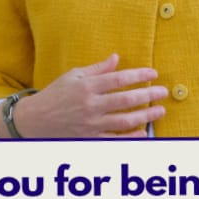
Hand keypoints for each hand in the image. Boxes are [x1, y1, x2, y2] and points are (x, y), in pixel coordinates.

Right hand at [9, 54, 165, 139]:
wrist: (33, 121)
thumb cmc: (55, 95)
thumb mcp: (73, 76)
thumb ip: (97, 69)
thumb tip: (117, 58)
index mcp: (86, 87)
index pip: (118, 79)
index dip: (138, 75)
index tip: (154, 73)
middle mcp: (90, 106)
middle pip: (125, 100)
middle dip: (148, 95)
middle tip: (164, 92)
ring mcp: (90, 124)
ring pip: (124, 121)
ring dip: (145, 116)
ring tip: (160, 111)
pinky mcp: (89, 139)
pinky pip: (115, 140)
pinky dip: (132, 137)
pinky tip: (145, 133)